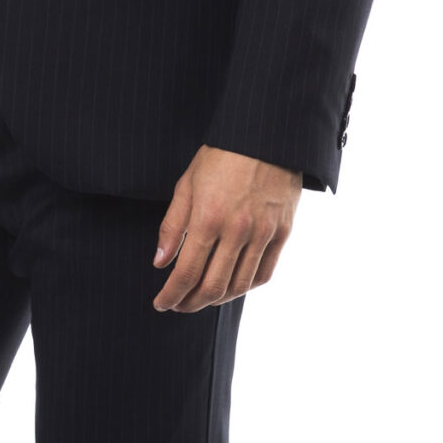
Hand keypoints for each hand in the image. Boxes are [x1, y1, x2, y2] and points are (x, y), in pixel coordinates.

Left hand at [151, 146, 301, 310]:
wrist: (266, 136)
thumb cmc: (221, 157)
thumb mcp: (187, 185)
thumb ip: (172, 226)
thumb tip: (160, 262)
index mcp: (208, 218)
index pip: (186, 273)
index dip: (171, 294)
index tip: (161, 303)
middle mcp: (237, 231)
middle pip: (212, 286)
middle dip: (190, 303)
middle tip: (178, 306)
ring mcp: (263, 233)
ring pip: (239, 285)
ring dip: (216, 300)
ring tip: (201, 300)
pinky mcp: (282, 232)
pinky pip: (264, 273)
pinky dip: (245, 287)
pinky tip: (231, 287)